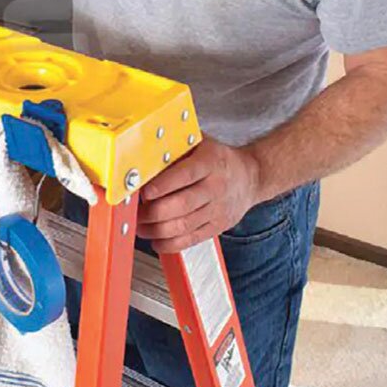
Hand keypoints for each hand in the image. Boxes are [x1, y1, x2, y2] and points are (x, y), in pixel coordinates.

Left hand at [137, 138, 261, 252]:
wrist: (250, 177)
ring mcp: (217, 209)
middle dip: (152, 212)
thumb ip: (175, 147)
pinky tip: (156, 239)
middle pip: (181, 205)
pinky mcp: (217, 227)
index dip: (162, 185)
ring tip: (141, 227)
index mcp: (210, 162)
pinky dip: (169, 244)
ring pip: (183, 226)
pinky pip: (190, 240)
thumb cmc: (217, 159)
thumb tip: (143, 155)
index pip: (185, 175)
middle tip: (136, 212)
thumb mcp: (200, 143)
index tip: (144, 192)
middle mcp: (215, 187)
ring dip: (156, 230)